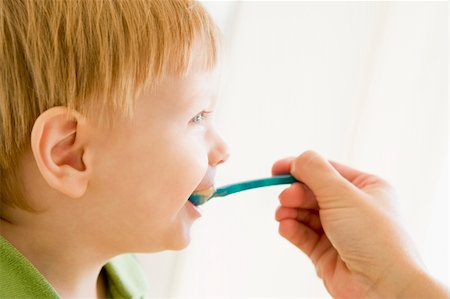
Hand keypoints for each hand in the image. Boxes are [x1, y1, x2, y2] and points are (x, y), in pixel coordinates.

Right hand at [272, 151, 448, 298]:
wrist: (383, 287)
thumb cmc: (374, 237)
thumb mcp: (342, 194)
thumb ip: (315, 172)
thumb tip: (297, 159)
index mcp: (365, 188)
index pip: (326, 170)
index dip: (299, 167)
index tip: (275, 169)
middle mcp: (353, 208)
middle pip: (313, 192)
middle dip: (295, 194)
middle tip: (285, 198)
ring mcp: (339, 231)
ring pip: (305, 214)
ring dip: (291, 212)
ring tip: (283, 215)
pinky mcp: (326, 253)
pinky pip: (303, 235)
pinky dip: (292, 229)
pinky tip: (286, 227)